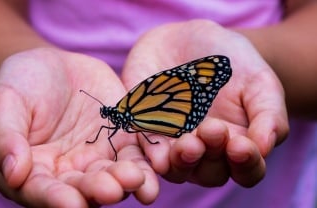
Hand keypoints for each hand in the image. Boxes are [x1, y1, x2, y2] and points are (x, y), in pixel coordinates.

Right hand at [0, 48, 158, 206]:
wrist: (52, 67)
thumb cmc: (20, 85)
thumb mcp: (4, 104)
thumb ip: (5, 138)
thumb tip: (12, 174)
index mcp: (34, 172)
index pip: (43, 192)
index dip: (56, 200)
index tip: (71, 204)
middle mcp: (69, 173)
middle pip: (85, 189)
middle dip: (98, 191)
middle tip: (111, 189)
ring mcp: (98, 158)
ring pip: (115, 176)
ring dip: (128, 182)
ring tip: (138, 180)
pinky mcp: (122, 140)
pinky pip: (137, 153)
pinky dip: (148, 161)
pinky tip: (159, 163)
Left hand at [122, 20, 288, 186]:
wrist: (188, 39)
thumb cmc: (231, 63)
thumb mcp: (259, 82)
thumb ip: (268, 114)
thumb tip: (265, 147)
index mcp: (236, 144)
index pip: (246, 170)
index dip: (246, 164)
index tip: (241, 145)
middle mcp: (205, 151)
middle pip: (209, 173)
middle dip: (211, 157)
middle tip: (211, 129)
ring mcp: (173, 144)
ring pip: (176, 168)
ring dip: (182, 161)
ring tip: (187, 143)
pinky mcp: (145, 131)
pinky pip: (145, 149)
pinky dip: (151, 153)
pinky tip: (157, 152)